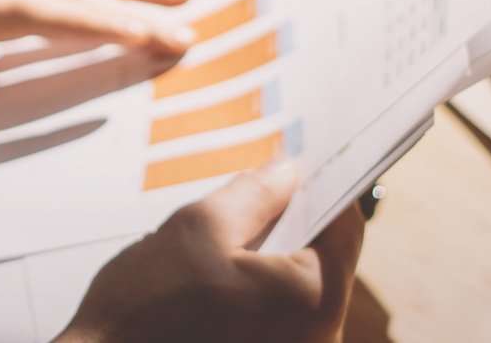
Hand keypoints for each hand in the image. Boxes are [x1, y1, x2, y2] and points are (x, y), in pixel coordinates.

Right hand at [60, 161, 363, 342]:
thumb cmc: (146, 310)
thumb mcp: (198, 227)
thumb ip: (254, 195)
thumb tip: (287, 173)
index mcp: (313, 302)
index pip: (344, 230)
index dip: (322, 189)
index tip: (299, 165)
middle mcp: (317, 341)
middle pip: (324, 263)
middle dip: (293, 223)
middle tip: (260, 188)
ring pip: (299, 294)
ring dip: (273, 260)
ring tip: (232, 232)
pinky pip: (278, 320)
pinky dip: (260, 293)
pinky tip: (221, 276)